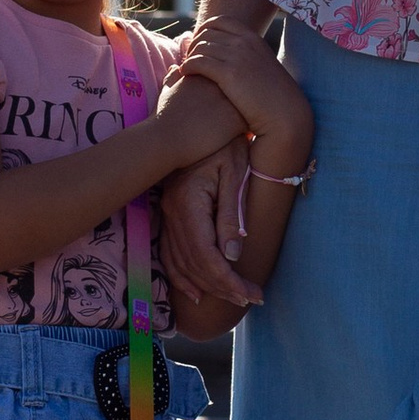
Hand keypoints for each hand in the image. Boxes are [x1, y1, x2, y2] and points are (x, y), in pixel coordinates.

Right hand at [151, 73, 245, 162]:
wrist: (167, 138)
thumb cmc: (163, 117)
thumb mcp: (166, 90)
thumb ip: (173, 76)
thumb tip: (177, 67)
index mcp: (207, 75)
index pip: (227, 72)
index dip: (228, 82)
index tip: (225, 94)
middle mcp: (223, 85)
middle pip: (242, 82)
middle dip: (244, 90)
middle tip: (243, 101)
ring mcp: (232, 102)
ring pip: (250, 100)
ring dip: (250, 107)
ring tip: (245, 117)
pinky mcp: (236, 120)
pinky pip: (252, 120)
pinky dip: (250, 125)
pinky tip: (245, 132)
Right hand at [158, 142, 257, 308]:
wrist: (202, 120)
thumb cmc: (225, 144)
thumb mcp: (234, 174)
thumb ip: (231, 217)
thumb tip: (233, 257)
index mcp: (188, 203)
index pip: (206, 255)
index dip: (228, 280)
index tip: (252, 293)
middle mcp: (172, 213)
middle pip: (193, 264)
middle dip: (222, 287)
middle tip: (250, 299)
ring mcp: (166, 214)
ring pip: (179, 263)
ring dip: (205, 286)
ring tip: (233, 298)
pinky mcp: (168, 215)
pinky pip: (169, 254)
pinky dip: (182, 276)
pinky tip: (197, 290)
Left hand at [174, 19, 307, 146]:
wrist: (284, 113)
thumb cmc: (272, 95)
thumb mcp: (262, 66)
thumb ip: (248, 55)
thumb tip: (231, 55)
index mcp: (252, 38)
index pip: (220, 21)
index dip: (204, 30)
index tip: (199, 43)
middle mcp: (244, 42)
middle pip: (206, 33)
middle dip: (194, 44)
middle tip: (190, 58)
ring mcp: (236, 56)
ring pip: (199, 47)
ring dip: (189, 56)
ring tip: (187, 68)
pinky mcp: (228, 74)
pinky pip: (197, 62)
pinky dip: (187, 66)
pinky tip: (185, 74)